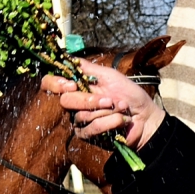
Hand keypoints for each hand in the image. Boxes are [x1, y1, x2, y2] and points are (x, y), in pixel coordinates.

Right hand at [42, 59, 164, 149]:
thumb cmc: (129, 94)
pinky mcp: (87, 135)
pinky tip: (121, 120)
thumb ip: (87, 68)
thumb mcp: (109, 75)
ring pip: (80, 116)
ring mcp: (79, 121)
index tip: (71, 84)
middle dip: (89, 100)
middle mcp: (74, 103)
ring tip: (120, 108)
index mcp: (77, 86)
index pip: (50, 84)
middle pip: (65, 101)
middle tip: (109, 99)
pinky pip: (90, 129)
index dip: (55, 84)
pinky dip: (109, 122)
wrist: (145, 117)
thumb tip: (66, 57)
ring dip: (105, 111)